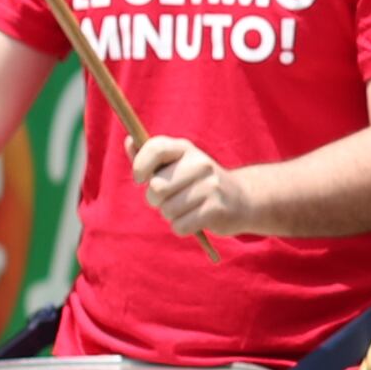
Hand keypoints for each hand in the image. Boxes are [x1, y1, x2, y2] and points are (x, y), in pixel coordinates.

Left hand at [131, 133, 257, 238]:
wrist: (241, 198)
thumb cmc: (197, 182)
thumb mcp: (177, 164)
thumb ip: (150, 156)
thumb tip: (129, 142)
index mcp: (185, 149)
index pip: (155, 148)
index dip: (140, 165)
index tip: (139, 179)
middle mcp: (200, 163)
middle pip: (157, 188)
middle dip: (155, 200)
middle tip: (168, 199)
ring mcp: (210, 186)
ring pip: (167, 210)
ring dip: (170, 215)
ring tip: (184, 208)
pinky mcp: (216, 209)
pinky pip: (180, 226)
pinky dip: (181, 227)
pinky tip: (194, 219)